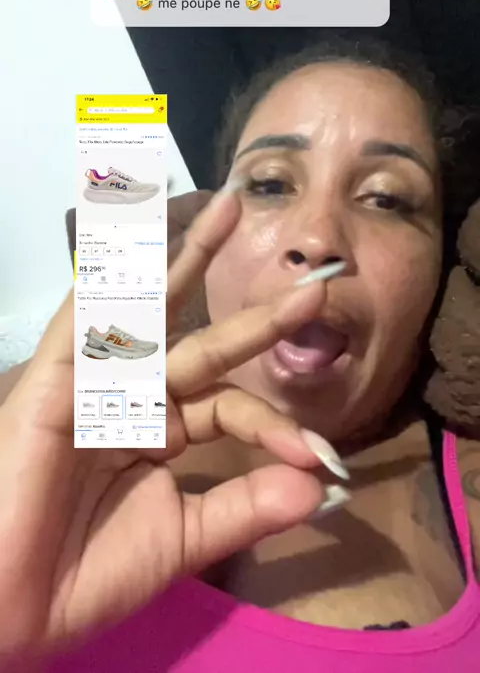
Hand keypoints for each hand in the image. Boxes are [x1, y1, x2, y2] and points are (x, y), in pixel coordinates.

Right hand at [0, 187, 333, 657]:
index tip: (322, 455)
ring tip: (231, 208)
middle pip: (203, 340)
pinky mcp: (61, 374)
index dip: (276, 424)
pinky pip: (89, 314)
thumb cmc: (89, 571)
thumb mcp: (185, 537)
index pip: (232, 405)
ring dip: (189, 257)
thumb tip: (321, 483)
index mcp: (164, 430)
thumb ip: (249, 507)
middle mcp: (137, 396)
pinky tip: (142, 232)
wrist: (16, 602)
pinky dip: (114, 273)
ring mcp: (100, 380)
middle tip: (314, 286)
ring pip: (152, 309)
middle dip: (256, 315)